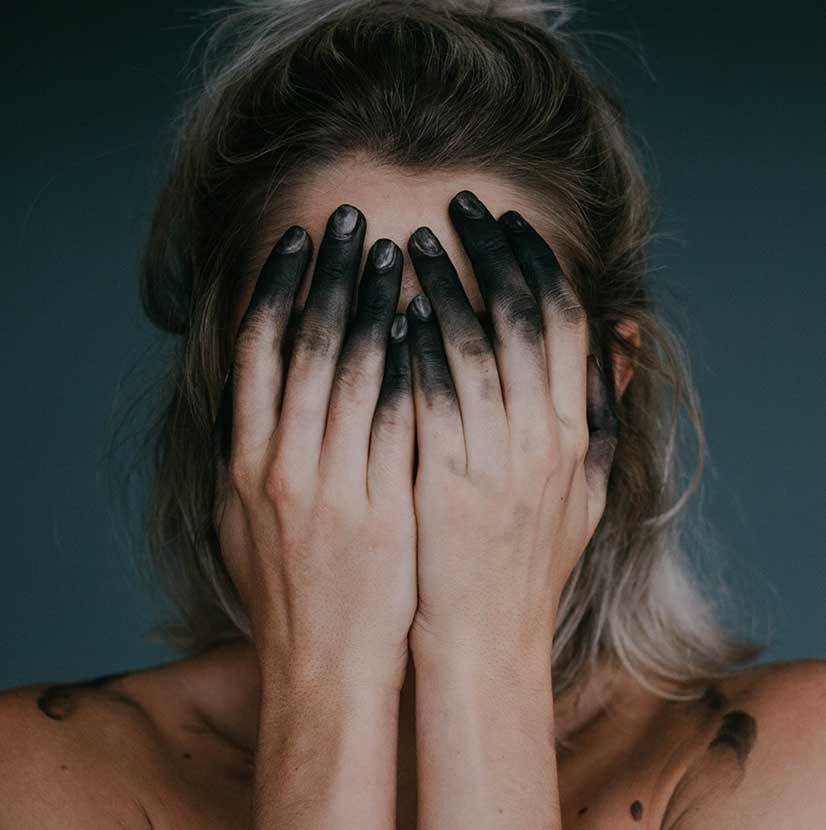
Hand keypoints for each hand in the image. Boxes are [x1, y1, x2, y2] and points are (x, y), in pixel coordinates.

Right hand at [211, 204, 416, 694]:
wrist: (325, 665)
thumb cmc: (289, 591)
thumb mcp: (245, 520)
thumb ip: (251, 453)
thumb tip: (258, 393)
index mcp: (246, 462)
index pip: (258, 352)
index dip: (277, 288)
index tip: (299, 241)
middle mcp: (282, 465)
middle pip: (307, 346)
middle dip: (331, 275)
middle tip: (352, 219)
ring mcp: (334, 486)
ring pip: (355, 372)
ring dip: (376, 304)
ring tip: (397, 252)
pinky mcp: (384, 507)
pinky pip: (401, 421)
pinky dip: (414, 367)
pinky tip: (431, 325)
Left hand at [404, 190, 618, 673]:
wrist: (484, 641)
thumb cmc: (527, 564)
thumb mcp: (586, 492)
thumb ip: (603, 413)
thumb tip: (621, 336)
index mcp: (577, 434)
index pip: (566, 322)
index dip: (538, 263)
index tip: (508, 223)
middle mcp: (545, 439)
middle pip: (523, 317)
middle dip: (492, 252)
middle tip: (459, 207)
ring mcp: (495, 461)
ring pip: (472, 345)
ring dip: (441, 287)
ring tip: (410, 246)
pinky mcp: (444, 482)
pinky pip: (428, 396)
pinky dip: (410, 347)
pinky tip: (386, 313)